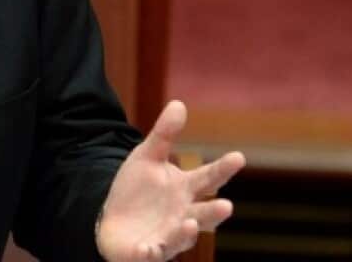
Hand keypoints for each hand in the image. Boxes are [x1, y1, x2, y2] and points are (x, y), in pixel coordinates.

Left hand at [95, 100, 244, 260]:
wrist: (113, 220)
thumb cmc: (137, 191)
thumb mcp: (147, 158)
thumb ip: (164, 134)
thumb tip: (179, 103)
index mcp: (185, 188)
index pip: (209, 177)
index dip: (223, 168)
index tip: (238, 156)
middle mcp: (184, 214)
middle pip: (203, 213)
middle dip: (214, 211)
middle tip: (227, 206)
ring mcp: (168, 235)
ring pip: (182, 237)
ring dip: (187, 233)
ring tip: (191, 224)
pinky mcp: (149, 252)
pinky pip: (152, 254)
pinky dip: (152, 252)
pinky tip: (150, 247)